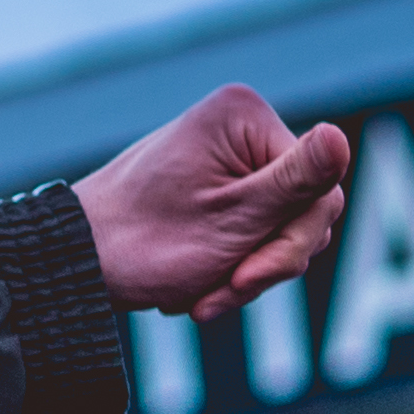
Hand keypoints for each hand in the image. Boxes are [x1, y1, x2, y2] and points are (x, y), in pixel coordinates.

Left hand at [76, 86, 353, 319]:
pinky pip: (253, 232)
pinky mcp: (217, 186)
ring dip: (242, 272)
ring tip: (195, 294)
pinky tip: (193, 287)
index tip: (243, 282)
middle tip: (213, 296)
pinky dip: (228, 267)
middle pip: (302, 210)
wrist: (74, 263)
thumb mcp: (232, 220)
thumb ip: (295, 185)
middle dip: (262, 263)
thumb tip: (339, 138)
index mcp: (244, 116)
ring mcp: (228, 156)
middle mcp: (239, 126)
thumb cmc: (144, 242)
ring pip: (280, 229)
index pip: (319, 190)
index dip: (290, 246)